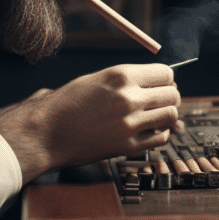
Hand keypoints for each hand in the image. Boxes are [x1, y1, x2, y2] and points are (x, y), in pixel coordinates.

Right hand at [0, 63, 179, 181]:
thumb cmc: (66, 105)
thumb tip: (154, 82)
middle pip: (173, 94)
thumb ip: (126, 80)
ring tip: (153, 116)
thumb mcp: (96, 79)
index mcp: (121, 75)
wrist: (45, 133)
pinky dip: (159, 134)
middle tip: (159, 101)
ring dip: (166, 115)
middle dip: (169, 97)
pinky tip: (148, 131)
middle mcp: (129, 97)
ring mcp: (130, 123)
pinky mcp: (128, 146)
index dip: (166, 79)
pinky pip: (161, 138)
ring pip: (171, 115)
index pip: (166, 73)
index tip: (160, 85)